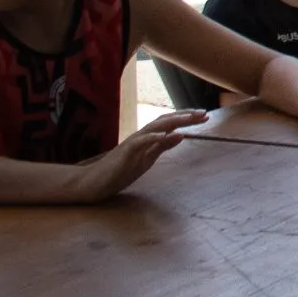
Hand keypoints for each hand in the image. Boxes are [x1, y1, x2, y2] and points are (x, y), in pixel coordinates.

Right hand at [71, 110, 204, 199]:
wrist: (93, 183)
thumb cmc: (120, 171)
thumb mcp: (147, 159)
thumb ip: (162, 147)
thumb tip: (181, 135)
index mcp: (148, 138)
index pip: (169, 123)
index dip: (187, 118)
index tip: (204, 116)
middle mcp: (141, 136)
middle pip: (165, 121)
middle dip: (184, 116)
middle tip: (203, 113)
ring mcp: (132, 143)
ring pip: (154, 127)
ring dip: (172, 121)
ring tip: (189, 118)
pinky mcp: (124, 153)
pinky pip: (139, 142)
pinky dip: (152, 137)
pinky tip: (164, 134)